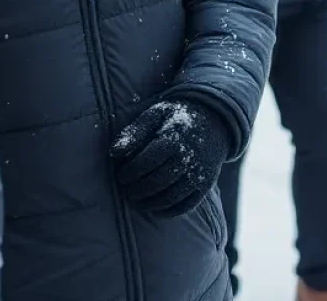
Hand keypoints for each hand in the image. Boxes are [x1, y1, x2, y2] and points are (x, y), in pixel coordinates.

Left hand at [111, 100, 230, 216]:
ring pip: (169, 197)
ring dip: (149, 204)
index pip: (145, 162)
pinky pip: (185, 206)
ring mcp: (199, 173)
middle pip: (156, 182)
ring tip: (136, 201)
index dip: (129, 172)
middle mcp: (188, 157)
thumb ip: (135, 131)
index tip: (120, 175)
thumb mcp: (156, 115)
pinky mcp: (205, 186)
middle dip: (136, 190)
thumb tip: (113, 152)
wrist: (214, 121)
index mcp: (174, 138)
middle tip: (125, 191)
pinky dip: (168, 212)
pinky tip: (155, 208)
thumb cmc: (176, 118)